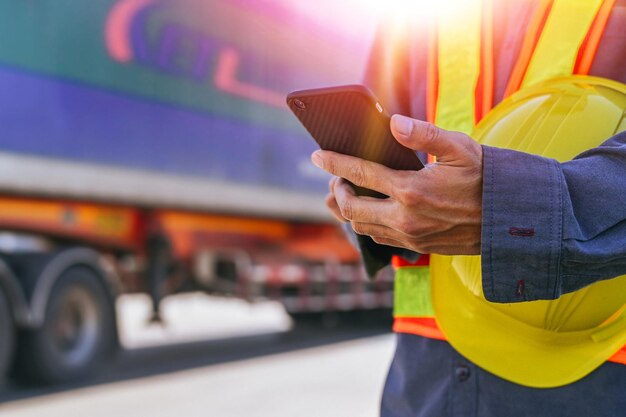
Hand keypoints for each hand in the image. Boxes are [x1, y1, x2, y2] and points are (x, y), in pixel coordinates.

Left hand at [313, 114, 482, 254]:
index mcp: (412, 189)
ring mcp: (410, 236)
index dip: (334, 163)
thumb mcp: (460, 148)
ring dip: (347, 211)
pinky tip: (369, 212)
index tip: (317, 156)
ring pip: (361, 228)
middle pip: (351, 208)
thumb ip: (424, 134)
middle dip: (336, 191)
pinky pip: (379, 238)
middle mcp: (406, 217)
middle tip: (336, 179)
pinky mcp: (417, 247)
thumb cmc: (486, 178)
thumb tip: (393, 123)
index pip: (360, 174)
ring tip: (345, 194)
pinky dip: (366, 224)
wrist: (510, 219)